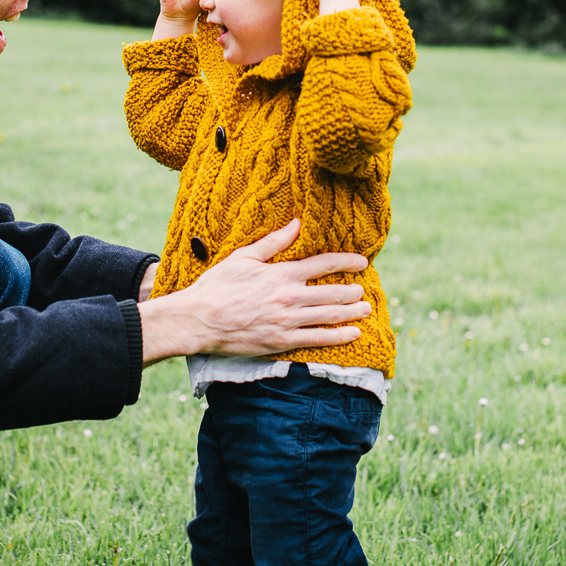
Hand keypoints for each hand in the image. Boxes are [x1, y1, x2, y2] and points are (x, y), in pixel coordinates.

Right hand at [137, 219, 370, 363]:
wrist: (199, 320)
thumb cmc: (217, 286)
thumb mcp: (244, 257)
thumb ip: (273, 242)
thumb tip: (296, 224)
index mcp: (281, 273)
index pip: (323, 264)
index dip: (346, 261)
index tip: (362, 262)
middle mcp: (289, 297)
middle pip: (333, 292)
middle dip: (353, 291)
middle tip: (365, 291)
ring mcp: (288, 321)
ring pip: (330, 315)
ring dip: (352, 313)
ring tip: (365, 310)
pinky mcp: (282, 341)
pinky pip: (318, 339)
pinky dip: (339, 336)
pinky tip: (353, 334)